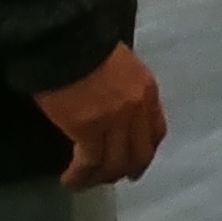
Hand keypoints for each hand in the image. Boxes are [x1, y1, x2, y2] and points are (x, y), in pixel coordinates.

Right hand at [32, 44, 166, 188]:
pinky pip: (89, 163)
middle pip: (138, 152)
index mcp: (146, 90)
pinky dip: (80, 176)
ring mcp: (115, 121)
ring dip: (99, 178)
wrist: (66, 37)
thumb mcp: (118, 64)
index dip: (146, 151)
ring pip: (114, 163)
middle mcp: (137, 109)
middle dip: (126, 170)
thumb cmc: (85, 43)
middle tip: (109, 179)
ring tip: (83, 183)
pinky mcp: (89, 130)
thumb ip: (122, 86)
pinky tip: (70, 180)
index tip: (136, 163)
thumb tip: (111, 104)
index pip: (156, 130)